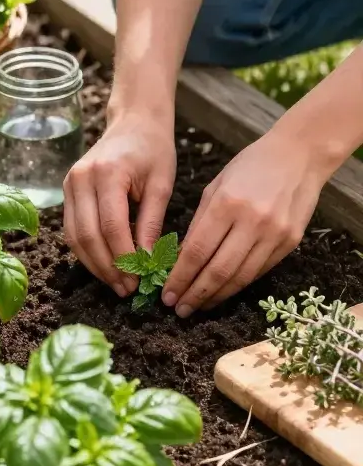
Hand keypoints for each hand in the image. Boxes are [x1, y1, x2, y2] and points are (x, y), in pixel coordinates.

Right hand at [64, 113, 175, 296]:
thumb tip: (147, 263)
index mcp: (107, 173)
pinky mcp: (67, 190)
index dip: (123, 258)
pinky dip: (87, 251)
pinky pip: (72, 229)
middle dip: (107, 268)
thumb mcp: (161, 185)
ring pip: (75, 237)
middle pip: (87, 235)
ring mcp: (69, 183)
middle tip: (127, 289)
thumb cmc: (153, 150)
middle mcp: (80, 178)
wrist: (134, 122)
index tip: (139, 280)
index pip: (110, 226)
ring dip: (95, 265)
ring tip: (117, 283)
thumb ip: (151, 223)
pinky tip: (106, 266)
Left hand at [162, 129, 326, 316]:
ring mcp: (275, 234)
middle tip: (178, 309)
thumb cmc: (250, 166)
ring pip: (240, 277)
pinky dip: (238, 284)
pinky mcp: (290, 243)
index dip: (180, 277)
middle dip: (195, 294)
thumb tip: (181, 259)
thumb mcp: (216, 186)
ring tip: (198, 306)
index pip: (197, 251)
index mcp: (227, 204)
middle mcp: (253, 222)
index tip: (166, 294)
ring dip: (216, 296)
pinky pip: (259, 271)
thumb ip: (199, 222)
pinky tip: (223, 291)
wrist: (299, 156)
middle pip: (218, 270)